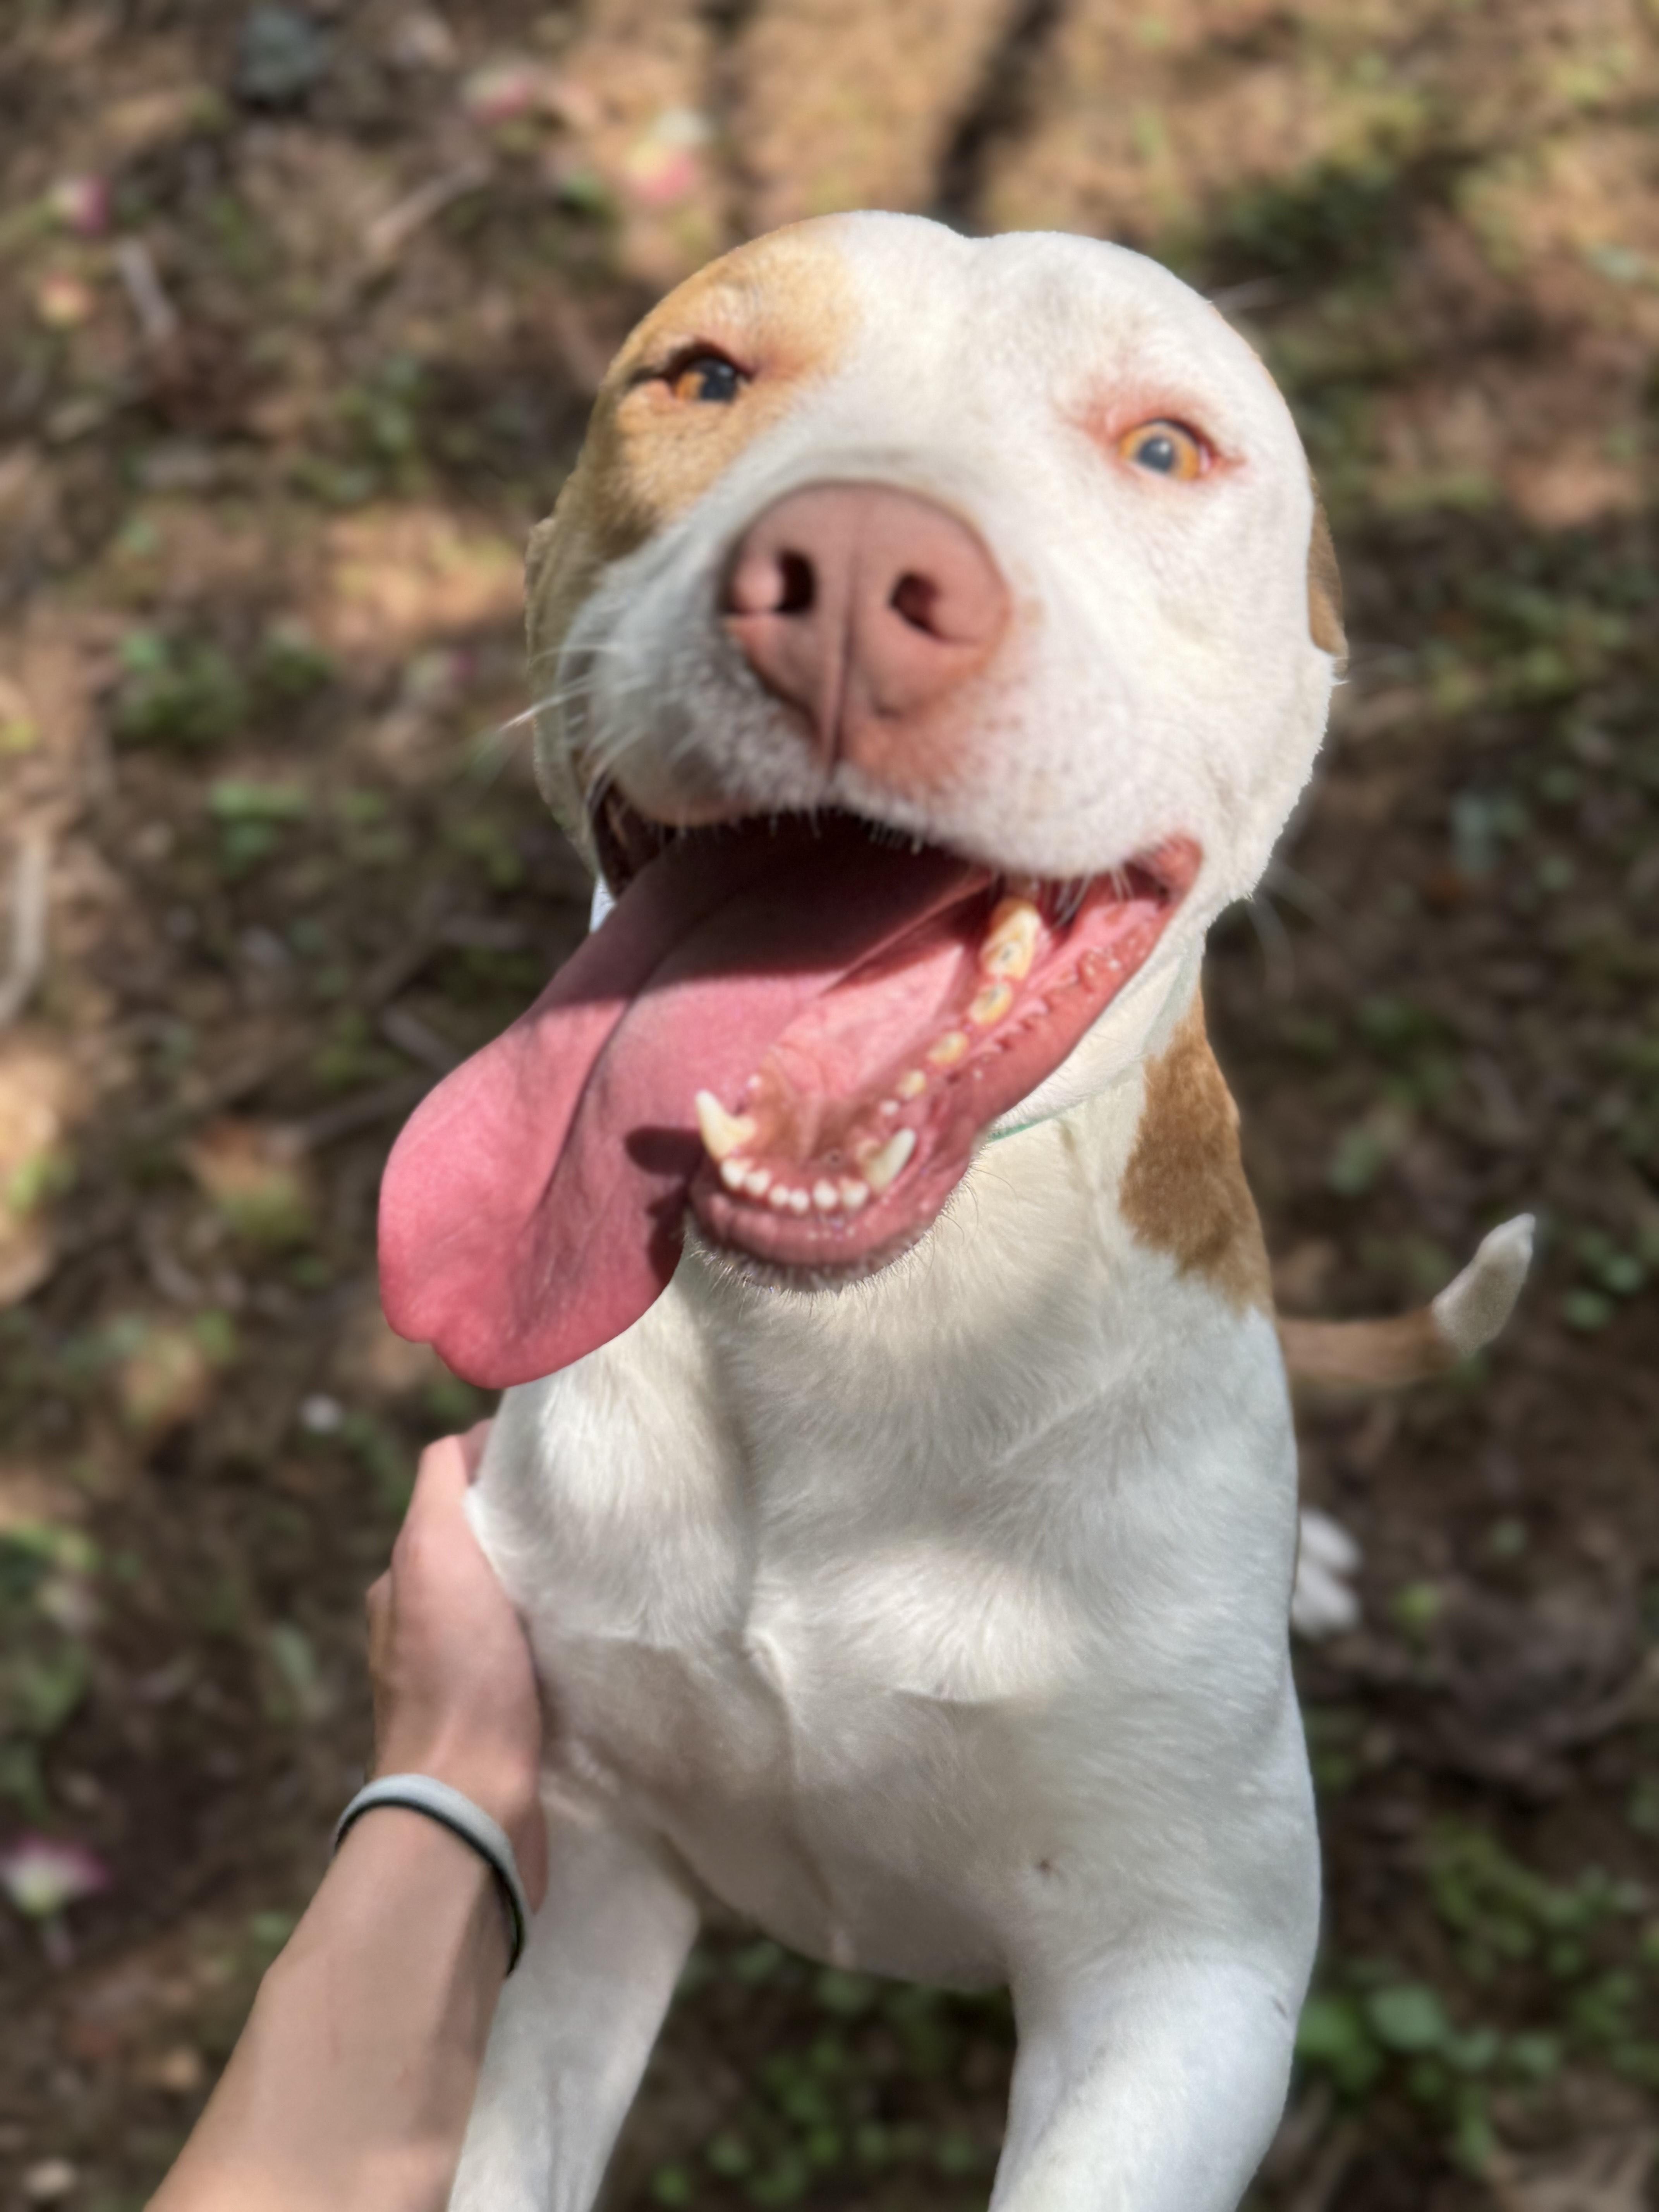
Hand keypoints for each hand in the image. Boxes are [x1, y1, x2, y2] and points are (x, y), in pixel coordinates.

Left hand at [365, 1426, 547, 1908]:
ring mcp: (460, 1681)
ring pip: (509, 1608)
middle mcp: (421, 1629)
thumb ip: (441, 1487)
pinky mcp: (501, 1724)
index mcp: (403, 1585)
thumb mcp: (433, 1550)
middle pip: (482, 1553)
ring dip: (545, 1590)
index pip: (450, 1501)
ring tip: (599, 1573)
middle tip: (589, 1516)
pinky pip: (531, 1660)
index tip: (554, 1465)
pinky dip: (556, 1641)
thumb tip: (471, 1437)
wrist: (469, 1804)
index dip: (497, 1474)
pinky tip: (590, 1637)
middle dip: (526, 1532)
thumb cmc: (454, 1674)